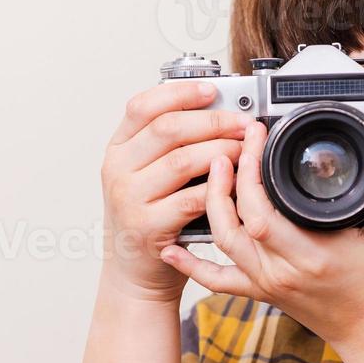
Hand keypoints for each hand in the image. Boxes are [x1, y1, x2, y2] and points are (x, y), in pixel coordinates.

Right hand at [99, 80, 248, 303]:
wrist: (135, 272)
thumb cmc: (151, 218)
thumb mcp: (148, 175)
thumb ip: (170, 146)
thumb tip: (219, 111)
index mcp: (118, 149)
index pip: (143, 106)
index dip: (179, 93)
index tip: (212, 90)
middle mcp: (117, 169)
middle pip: (167, 128)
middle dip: (213, 121)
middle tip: (243, 124)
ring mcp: (129, 198)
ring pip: (181, 161)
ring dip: (221, 152)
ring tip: (245, 151)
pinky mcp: (147, 226)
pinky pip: (191, 199)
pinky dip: (218, 189)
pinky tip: (236, 184)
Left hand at [158, 120, 363, 352]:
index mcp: (312, 256)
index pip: (262, 210)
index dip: (250, 171)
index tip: (256, 139)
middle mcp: (282, 273)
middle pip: (234, 223)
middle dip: (228, 178)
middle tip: (232, 145)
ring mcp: (268, 284)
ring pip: (223, 244)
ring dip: (211, 205)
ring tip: (214, 170)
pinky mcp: (262, 292)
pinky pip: (219, 280)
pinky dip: (193, 265)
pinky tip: (172, 249)